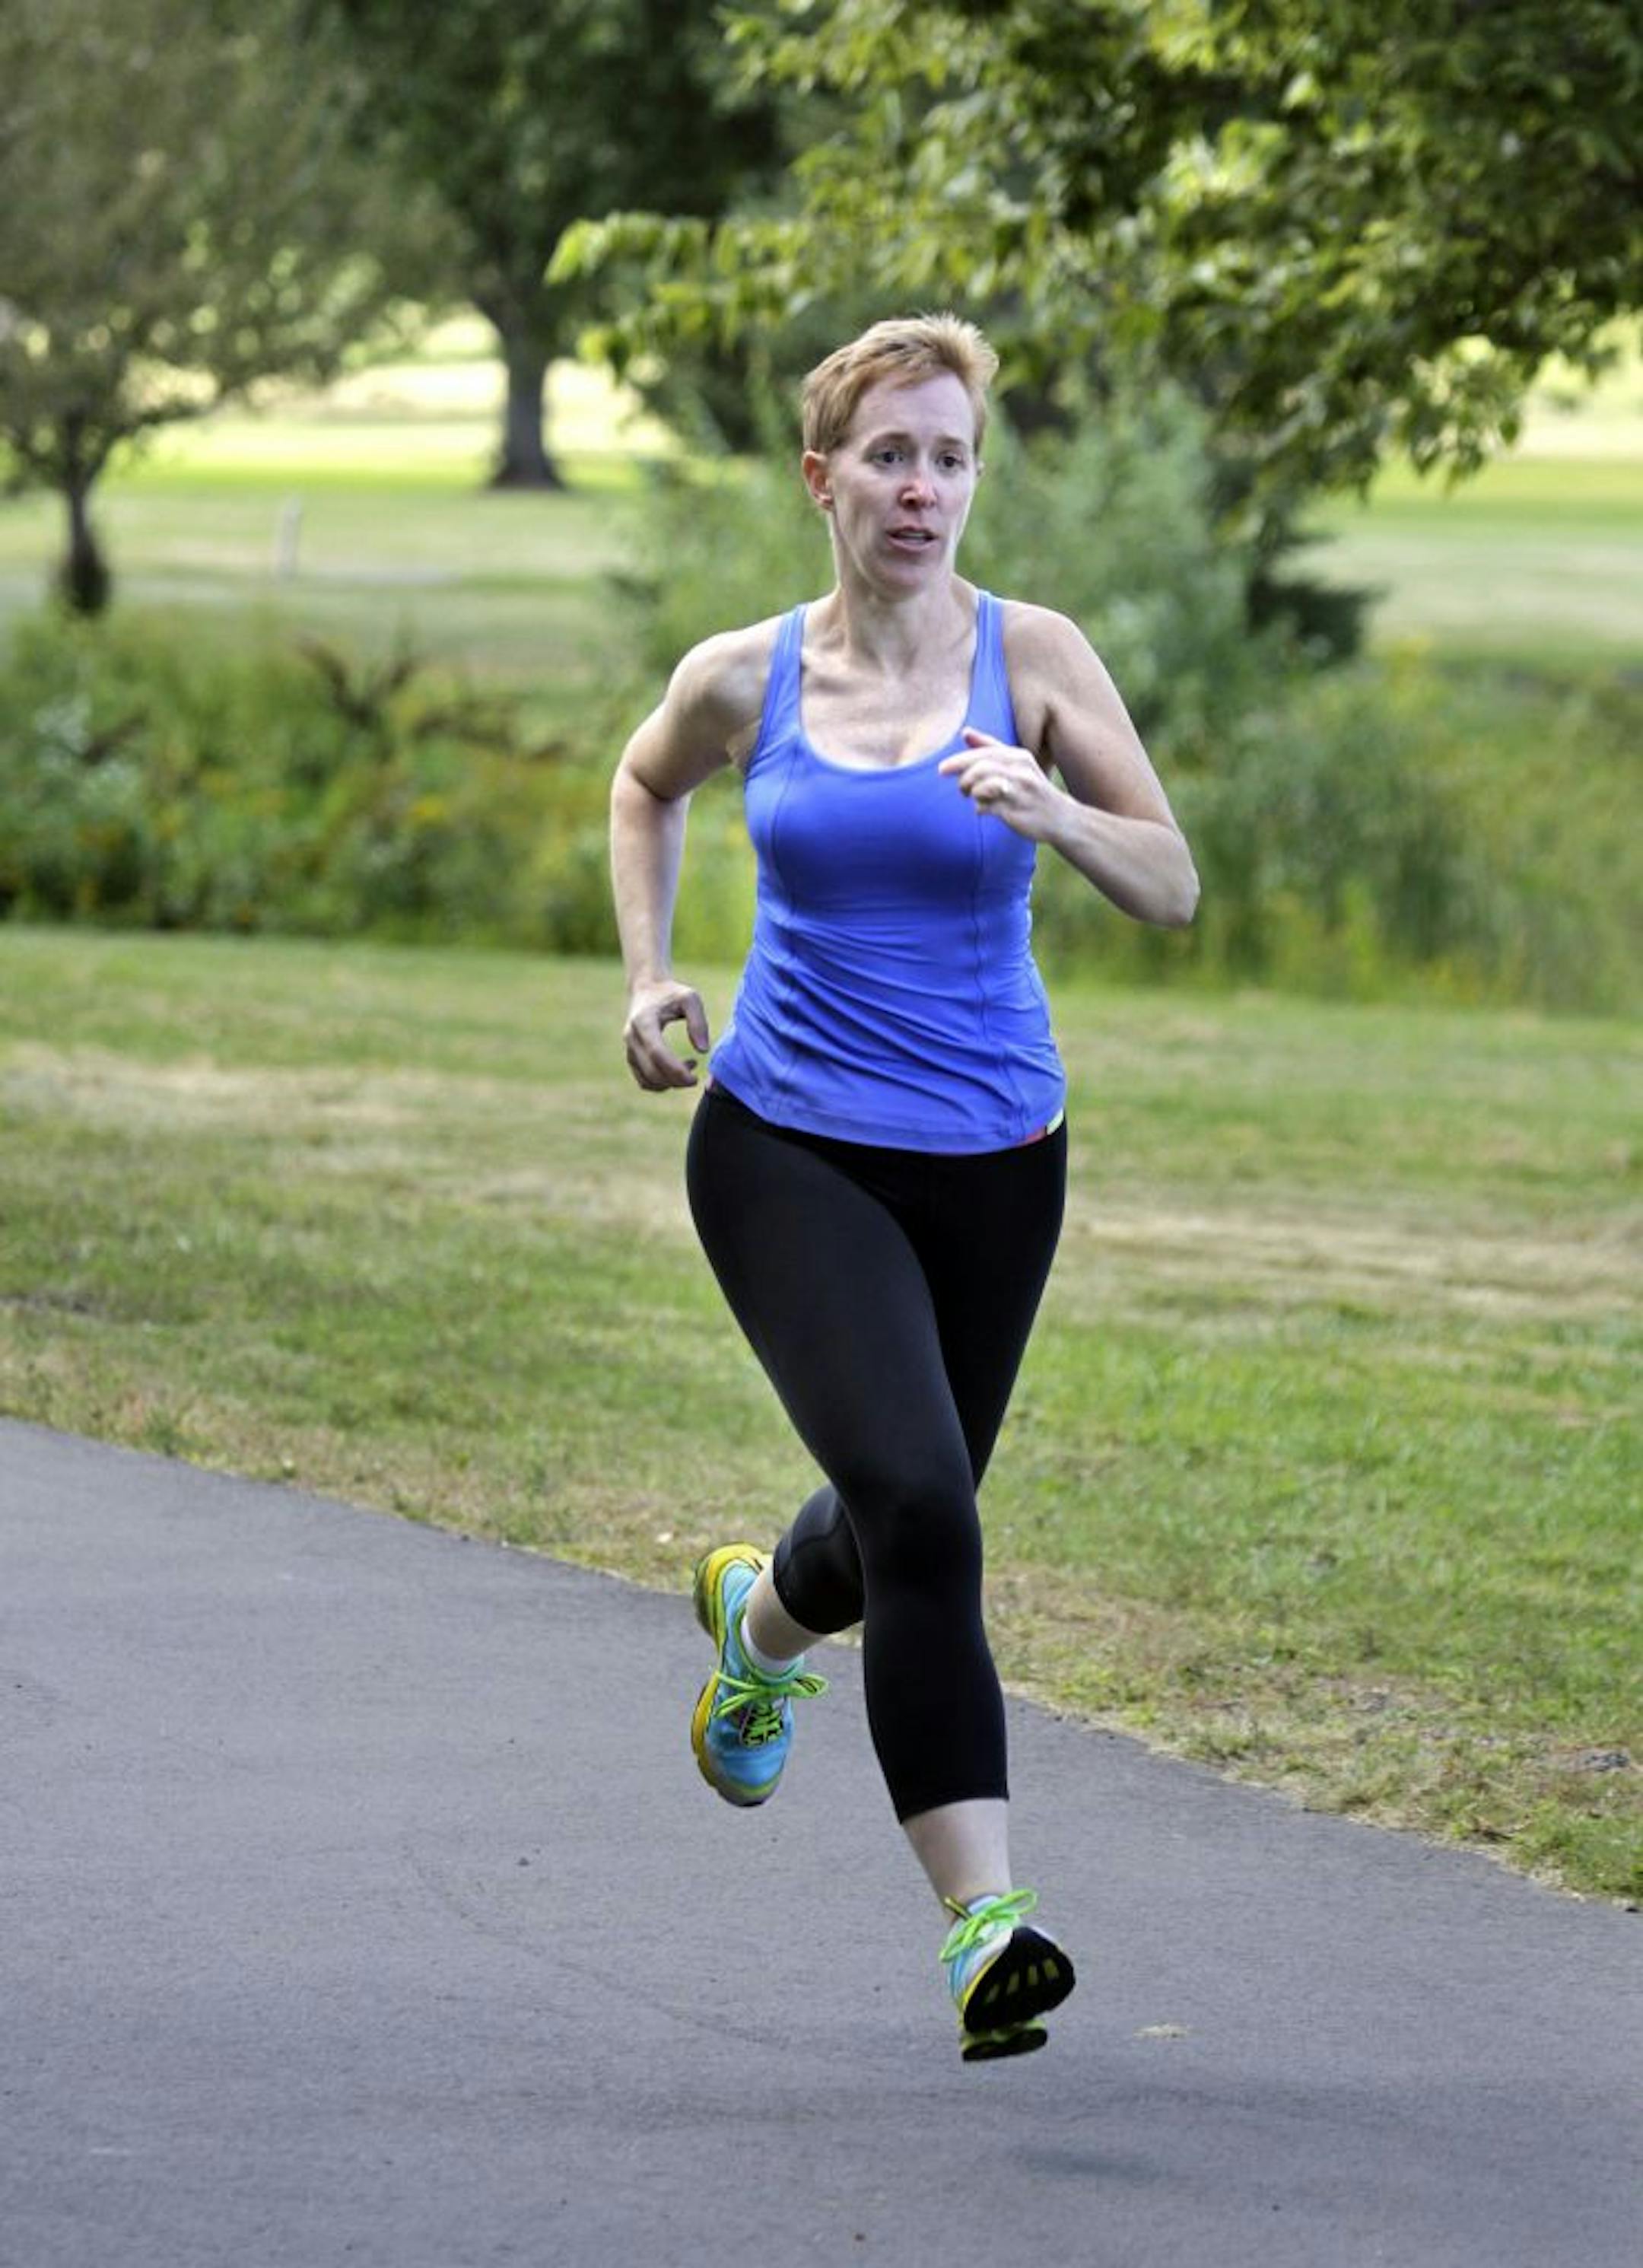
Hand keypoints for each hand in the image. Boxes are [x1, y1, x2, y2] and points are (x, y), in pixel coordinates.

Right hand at [623, 978, 710, 1091]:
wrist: (647, 989)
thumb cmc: (672, 993)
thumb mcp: (690, 998)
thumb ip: (698, 1022)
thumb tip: (703, 1050)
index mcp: (644, 1021)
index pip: (657, 1053)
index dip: (676, 1070)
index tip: (695, 1078)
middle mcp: (632, 1037)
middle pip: (651, 1071)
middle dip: (675, 1081)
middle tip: (695, 1078)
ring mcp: (629, 1048)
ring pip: (646, 1080)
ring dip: (669, 1084)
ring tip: (688, 1068)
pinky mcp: (631, 1057)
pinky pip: (643, 1081)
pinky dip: (661, 1084)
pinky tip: (676, 1071)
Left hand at [938, 730, 1059, 839]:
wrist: (1061, 818)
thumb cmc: (1032, 788)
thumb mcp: (1017, 763)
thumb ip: (990, 747)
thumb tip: (964, 732)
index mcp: (1019, 756)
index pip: (983, 753)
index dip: (959, 760)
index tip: (942, 769)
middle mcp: (1021, 771)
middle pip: (980, 768)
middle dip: (963, 778)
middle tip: (961, 789)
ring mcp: (1019, 792)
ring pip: (982, 787)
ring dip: (971, 793)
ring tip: (972, 798)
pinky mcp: (1016, 812)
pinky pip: (987, 807)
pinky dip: (980, 809)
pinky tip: (983, 811)